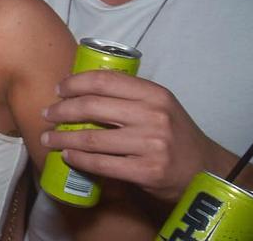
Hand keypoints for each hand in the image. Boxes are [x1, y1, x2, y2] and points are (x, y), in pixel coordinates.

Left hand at [40, 70, 230, 200]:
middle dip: (62, 110)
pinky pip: (101, 164)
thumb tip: (82, 88)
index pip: (104, 81)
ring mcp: (150, 145)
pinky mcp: (146, 171)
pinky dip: (79, 160)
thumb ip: (130, 95)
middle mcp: (153, 116)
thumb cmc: (175, 134)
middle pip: (92, 107)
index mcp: (154, 94)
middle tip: (47, 114)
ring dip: (63, 138)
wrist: (205, 170)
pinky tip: (68, 156)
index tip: (58, 89)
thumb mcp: (160, 106)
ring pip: (92, 138)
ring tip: (48, 138)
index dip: (75, 83)